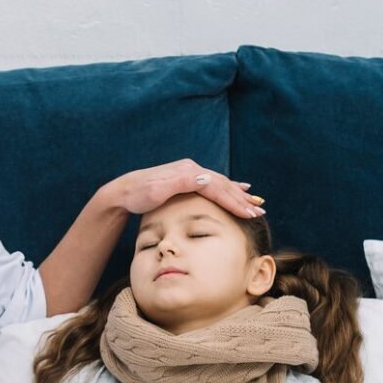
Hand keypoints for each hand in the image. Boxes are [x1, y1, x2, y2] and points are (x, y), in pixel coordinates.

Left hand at [106, 159, 264, 218]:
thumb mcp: (156, 190)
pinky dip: (227, 188)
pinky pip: (212, 184)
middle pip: (222, 184)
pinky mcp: (185, 178)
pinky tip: (238, 188)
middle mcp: (190, 170)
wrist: (122, 192)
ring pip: (220, 183)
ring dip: (238, 194)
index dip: (234, 201)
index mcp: (187, 172)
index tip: (249, 213)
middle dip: (242, 199)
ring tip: (255, 202)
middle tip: (260, 211)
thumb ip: (181, 183)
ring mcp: (188, 173)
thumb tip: (206, 178)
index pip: (217, 187)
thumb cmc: (137, 195)